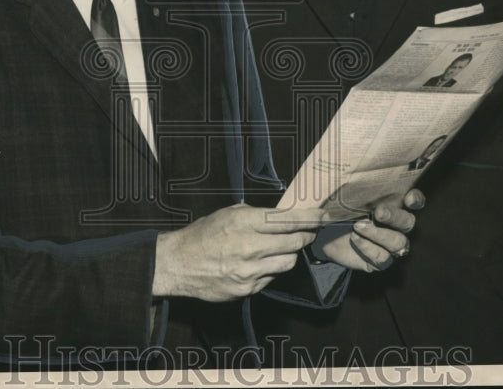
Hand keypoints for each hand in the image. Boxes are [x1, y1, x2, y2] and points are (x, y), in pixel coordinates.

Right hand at [152, 204, 324, 300]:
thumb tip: (282, 216)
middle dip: (305, 236)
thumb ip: (256, 215)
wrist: (179, 264)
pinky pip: (271, 278)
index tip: (323, 216)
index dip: (310, 218)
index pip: (288, 220)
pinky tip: (260, 263)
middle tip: (308, 232)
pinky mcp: (247, 289)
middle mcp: (250, 246)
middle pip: (295, 242)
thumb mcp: (228, 213)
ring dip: (289, 254)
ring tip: (280, 248)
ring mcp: (249, 271)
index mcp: (245, 222)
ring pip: (288, 263)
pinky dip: (271, 269)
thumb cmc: (203, 234)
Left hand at [319, 188, 424, 271]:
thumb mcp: (344, 197)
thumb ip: (350, 191)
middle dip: (394, 216)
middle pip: (408, 222)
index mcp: (394, 205)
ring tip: (358, 226)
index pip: (415, 202)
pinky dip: (369, 248)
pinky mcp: (380, 261)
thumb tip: (345, 183)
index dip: (416, 200)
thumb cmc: (340, 209)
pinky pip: (383, 258)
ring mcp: (390, 245)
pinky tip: (354, 239)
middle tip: (378, 212)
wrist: (326, 233)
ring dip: (379, 234)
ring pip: (399, 243)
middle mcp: (397, 226)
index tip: (407, 198)